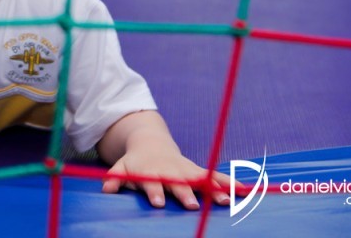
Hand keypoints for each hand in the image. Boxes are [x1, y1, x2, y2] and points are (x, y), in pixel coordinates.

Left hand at [101, 146, 231, 209]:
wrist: (151, 144)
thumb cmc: (136, 163)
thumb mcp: (121, 168)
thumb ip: (115, 179)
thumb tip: (106, 189)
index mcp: (151, 172)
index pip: (152, 183)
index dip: (154, 192)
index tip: (157, 203)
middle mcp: (171, 172)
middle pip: (179, 184)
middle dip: (185, 194)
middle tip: (191, 205)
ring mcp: (186, 170)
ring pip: (201, 180)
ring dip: (213, 190)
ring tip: (226, 200)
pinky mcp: (198, 171)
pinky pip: (215, 176)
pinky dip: (229, 183)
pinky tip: (244, 191)